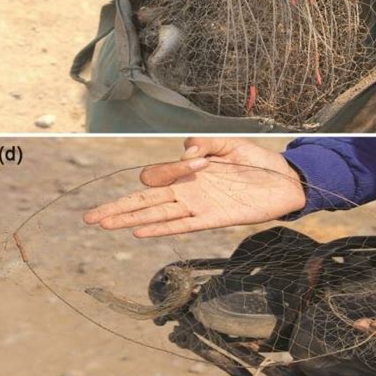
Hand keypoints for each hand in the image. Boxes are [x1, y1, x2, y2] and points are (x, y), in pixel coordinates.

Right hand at [83, 137, 305, 238]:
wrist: (285, 182)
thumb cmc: (257, 162)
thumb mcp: (231, 144)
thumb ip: (207, 144)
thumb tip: (187, 151)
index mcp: (190, 170)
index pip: (160, 174)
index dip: (171, 169)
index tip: (197, 160)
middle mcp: (188, 191)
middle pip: (145, 200)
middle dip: (117, 207)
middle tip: (89, 216)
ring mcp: (197, 207)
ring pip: (155, 215)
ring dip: (128, 220)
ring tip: (102, 224)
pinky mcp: (212, 220)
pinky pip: (180, 227)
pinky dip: (158, 228)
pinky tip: (137, 231)